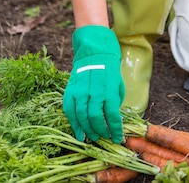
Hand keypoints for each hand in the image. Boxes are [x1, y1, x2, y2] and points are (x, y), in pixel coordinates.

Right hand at [63, 25, 124, 142]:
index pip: (113, 115)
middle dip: (100, 131)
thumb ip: (115, 101)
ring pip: (81, 116)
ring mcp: (80, 90)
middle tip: (103, 137)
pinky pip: (70, 110)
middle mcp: (94, 91)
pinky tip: (78, 131)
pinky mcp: (70, 89)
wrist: (94, 51)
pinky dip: (73, 122)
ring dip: (86, 130)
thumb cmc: (109, 69)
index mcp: (109, 89)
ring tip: (91, 137)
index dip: (115, 130)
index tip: (117, 138)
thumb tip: (113, 120)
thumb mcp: (118, 84)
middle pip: (95, 118)